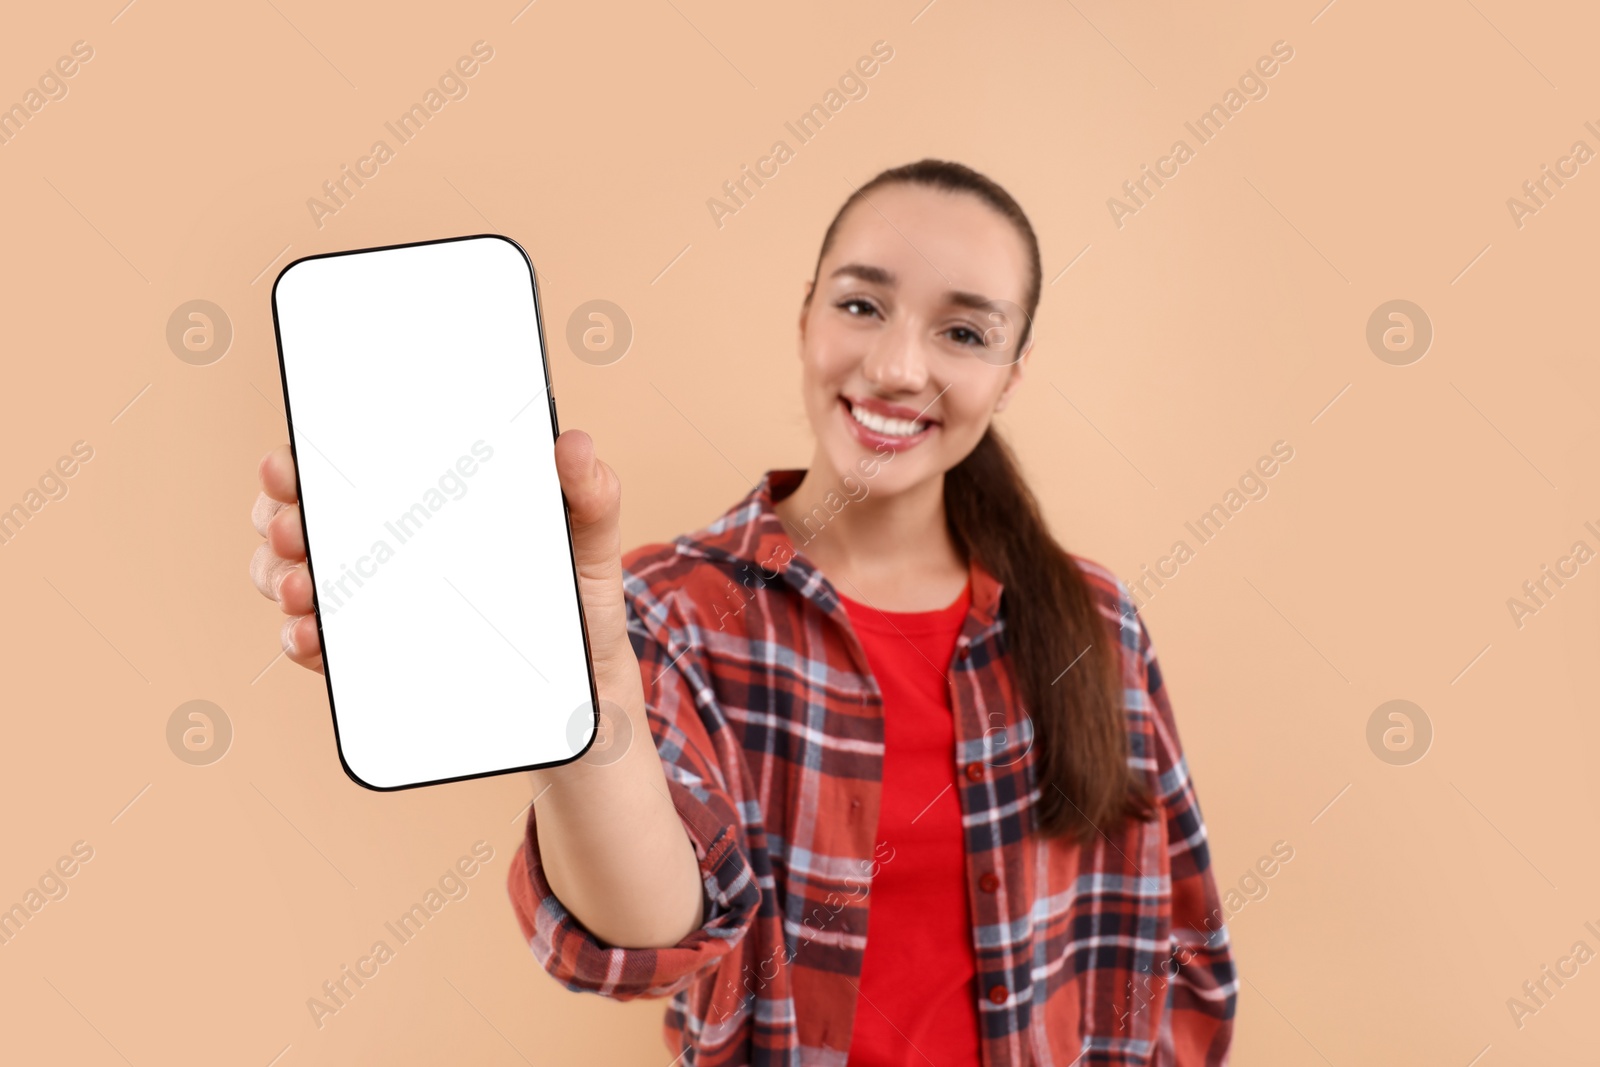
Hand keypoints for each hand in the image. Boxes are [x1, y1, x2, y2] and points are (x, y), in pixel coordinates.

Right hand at [249, 429, 638, 683]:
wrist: (583, 683)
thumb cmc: (577, 593)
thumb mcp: (590, 539)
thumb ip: (589, 490)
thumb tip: (573, 443)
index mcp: (424, 497)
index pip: (346, 464)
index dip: (303, 459)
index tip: (288, 464)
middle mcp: (386, 541)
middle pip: (301, 517)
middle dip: (279, 518)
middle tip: (294, 530)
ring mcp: (371, 599)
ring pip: (292, 576)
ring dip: (281, 578)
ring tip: (305, 590)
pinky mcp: (372, 654)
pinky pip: (319, 644)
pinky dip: (304, 639)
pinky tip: (312, 638)